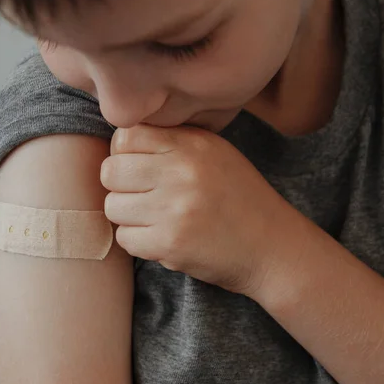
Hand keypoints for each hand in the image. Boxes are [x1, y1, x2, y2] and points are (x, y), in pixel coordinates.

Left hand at [101, 124, 302, 294]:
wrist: (272, 247)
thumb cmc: (240, 199)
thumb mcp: (215, 154)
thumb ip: (173, 142)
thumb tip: (119, 142)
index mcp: (193, 144)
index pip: (126, 135)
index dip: (123, 153)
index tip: (138, 168)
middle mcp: (182, 172)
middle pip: (110, 171)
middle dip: (120, 186)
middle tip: (142, 196)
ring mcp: (175, 208)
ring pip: (113, 206)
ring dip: (128, 217)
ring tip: (154, 219)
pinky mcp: (170, 243)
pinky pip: (124, 238)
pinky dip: (138, 241)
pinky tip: (161, 238)